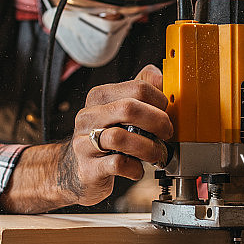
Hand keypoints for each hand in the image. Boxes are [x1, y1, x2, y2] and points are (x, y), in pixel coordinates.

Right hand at [57, 64, 172, 206]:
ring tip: (156, 153)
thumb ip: (138, 90)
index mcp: (99, 97)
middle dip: (157, 122)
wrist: (77, 167)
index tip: (166, 112)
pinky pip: (116, 164)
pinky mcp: (88, 168)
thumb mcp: (119, 108)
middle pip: (129, 108)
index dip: (160, 100)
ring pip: (120, 138)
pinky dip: (134, 168)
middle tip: (167, 133)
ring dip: (148, 147)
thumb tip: (158, 75)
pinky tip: (138, 168)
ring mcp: (85, 142)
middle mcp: (89, 116)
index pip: (137, 87)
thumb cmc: (105, 135)